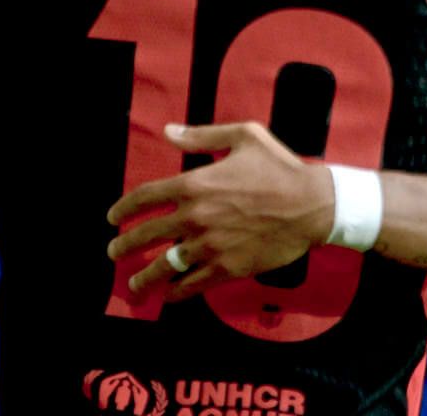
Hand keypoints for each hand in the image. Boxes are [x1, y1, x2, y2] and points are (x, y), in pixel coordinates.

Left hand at [103, 121, 334, 302]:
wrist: (313, 205)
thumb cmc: (279, 167)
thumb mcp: (243, 136)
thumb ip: (201, 135)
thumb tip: (168, 131)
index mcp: (195, 183)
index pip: (145, 197)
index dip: (124, 208)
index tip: (113, 218)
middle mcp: (196, 216)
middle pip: (147, 234)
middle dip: (125, 246)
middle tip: (113, 252)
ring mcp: (210, 245)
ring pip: (166, 265)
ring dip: (145, 277)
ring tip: (133, 286)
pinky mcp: (229, 268)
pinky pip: (194, 284)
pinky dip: (178, 292)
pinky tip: (169, 295)